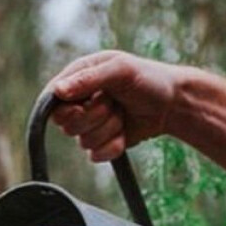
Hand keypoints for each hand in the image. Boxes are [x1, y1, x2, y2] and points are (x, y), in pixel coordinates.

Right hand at [46, 50, 181, 160]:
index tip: (81, 106)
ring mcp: (89, 124)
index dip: (64, 108)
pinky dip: (113, 145)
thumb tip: (58, 91)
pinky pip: (95, 155)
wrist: (172, 104)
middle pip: (66, 124)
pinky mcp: (100, 143)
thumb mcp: (120, 70)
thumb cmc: (149, 79)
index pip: (52, 100)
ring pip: (83, 141)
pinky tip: (125, 132)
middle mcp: (79, 102)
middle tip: (113, 103)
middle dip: (93, 117)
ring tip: (123, 113)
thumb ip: (88, 79)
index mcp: (78, 78)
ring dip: (109, 129)